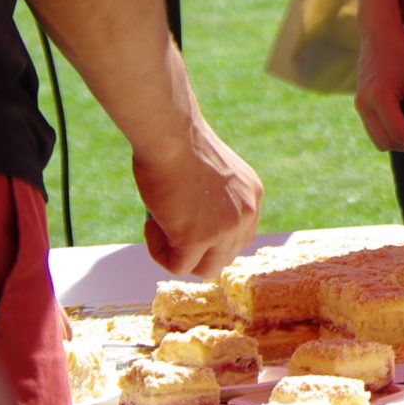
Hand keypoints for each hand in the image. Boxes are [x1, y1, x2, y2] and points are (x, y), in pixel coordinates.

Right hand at [134, 122, 263, 277]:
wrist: (172, 136)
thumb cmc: (180, 143)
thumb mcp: (212, 172)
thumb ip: (213, 199)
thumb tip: (192, 224)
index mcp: (252, 196)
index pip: (241, 235)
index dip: (211, 236)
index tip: (186, 217)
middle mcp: (246, 215)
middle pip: (226, 256)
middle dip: (196, 249)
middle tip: (170, 225)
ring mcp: (225, 229)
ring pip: (205, 269)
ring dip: (179, 254)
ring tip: (159, 226)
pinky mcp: (197, 239)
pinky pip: (178, 265)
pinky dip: (159, 252)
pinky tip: (151, 225)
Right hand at [353, 23, 403, 151]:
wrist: (378, 36)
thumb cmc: (398, 53)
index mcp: (378, 98)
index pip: (399, 133)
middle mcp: (364, 105)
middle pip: (386, 142)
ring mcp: (360, 106)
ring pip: (379, 139)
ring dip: (398, 139)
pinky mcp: (360, 105)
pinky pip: (374, 128)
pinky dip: (390, 130)